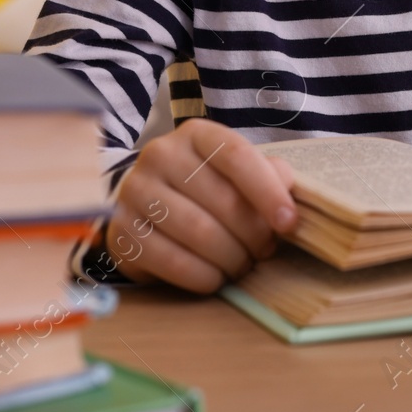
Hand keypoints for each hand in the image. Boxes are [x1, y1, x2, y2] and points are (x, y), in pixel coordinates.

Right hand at [104, 119, 297, 292]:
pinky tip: (215, 277)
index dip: (268, 192)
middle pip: (223, 200)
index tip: (289, 222)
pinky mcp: (122, 231)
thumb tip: (287, 193)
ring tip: (241, 265)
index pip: (237, 155)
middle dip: (254, 235)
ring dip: (231, 258)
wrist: (146, 207)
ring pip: (199, 232)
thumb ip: (268, 175)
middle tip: (264, 251)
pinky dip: (203, 276)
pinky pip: (172, 261)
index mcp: (195, 134)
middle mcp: (160, 155)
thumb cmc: (204, 189)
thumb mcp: (236, 173)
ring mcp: (136, 191)